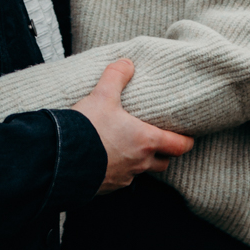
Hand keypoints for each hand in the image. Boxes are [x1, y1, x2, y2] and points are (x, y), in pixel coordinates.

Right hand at [72, 59, 192, 193]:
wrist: (61, 159)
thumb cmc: (88, 129)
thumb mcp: (103, 95)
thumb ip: (117, 75)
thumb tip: (127, 62)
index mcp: (145, 140)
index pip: (179, 145)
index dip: (186, 140)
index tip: (188, 137)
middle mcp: (139, 162)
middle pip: (164, 162)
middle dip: (164, 152)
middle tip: (158, 140)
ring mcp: (124, 177)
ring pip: (141, 171)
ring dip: (140, 161)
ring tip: (129, 146)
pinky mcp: (107, 186)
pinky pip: (120, 179)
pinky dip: (119, 169)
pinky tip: (106, 157)